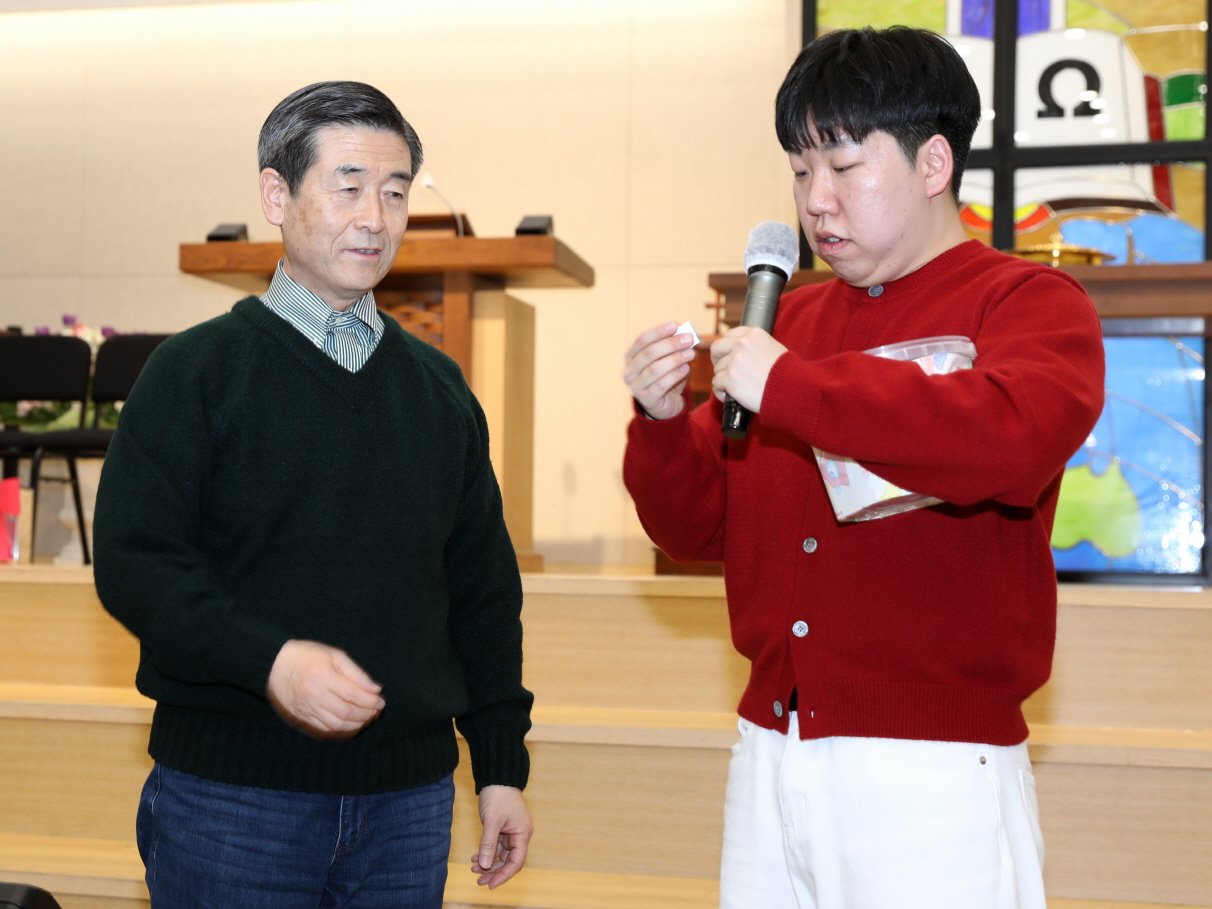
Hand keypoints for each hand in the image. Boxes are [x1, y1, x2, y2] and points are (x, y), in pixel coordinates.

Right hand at [266, 640, 383, 738]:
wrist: (275, 665)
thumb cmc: (308, 656)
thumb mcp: (334, 655)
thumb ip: (356, 673)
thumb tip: (375, 689)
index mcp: (322, 675)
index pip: (353, 695)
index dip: (370, 701)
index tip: (381, 701)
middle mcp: (313, 694)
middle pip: (346, 712)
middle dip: (366, 714)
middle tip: (376, 711)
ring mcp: (306, 708)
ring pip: (337, 724)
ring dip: (356, 724)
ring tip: (367, 717)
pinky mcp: (301, 717)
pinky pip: (325, 729)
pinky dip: (342, 730)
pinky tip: (352, 723)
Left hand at [470, 785, 531, 888]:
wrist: (497, 777)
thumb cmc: (498, 796)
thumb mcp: (492, 821)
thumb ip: (488, 843)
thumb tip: (485, 865)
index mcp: (522, 834)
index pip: (516, 861)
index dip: (504, 875)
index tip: (491, 884)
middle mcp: (519, 835)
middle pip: (508, 860)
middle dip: (494, 871)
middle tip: (479, 881)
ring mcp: (511, 832)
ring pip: (501, 855)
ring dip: (488, 863)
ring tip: (473, 869)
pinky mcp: (503, 828)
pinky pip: (496, 846)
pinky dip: (486, 852)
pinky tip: (475, 857)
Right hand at [623, 322, 695, 420]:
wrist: (667, 404)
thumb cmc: (667, 377)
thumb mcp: (670, 359)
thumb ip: (675, 347)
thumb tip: (686, 333)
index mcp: (631, 357)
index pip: (642, 340)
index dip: (658, 331)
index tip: (675, 325)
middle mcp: (629, 371)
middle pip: (649, 353)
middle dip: (670, 344)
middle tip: (689, 339)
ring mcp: (635, 387)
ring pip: (655, 369)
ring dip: (675, 359)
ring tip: (691, 353)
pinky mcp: (646, 399)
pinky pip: (661, 385)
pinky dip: (675, 375)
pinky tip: (686, 368)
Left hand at [710, 327, 787, 412]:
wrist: (792, 389)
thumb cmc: (787, 373)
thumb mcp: (774, 349)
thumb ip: (756, 347)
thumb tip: (742, 354)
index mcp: (754, 334)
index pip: (731, 334)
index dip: (727, 346)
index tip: (728, 355)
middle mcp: (742, 344)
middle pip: (717, 348)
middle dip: (717, 359)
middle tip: (724, 370)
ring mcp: (735, 361)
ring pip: (718, 369)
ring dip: (723, 379)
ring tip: (734, 388)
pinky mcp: (730, 378)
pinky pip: (716, 384)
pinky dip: (720, 392)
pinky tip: (729, 396)